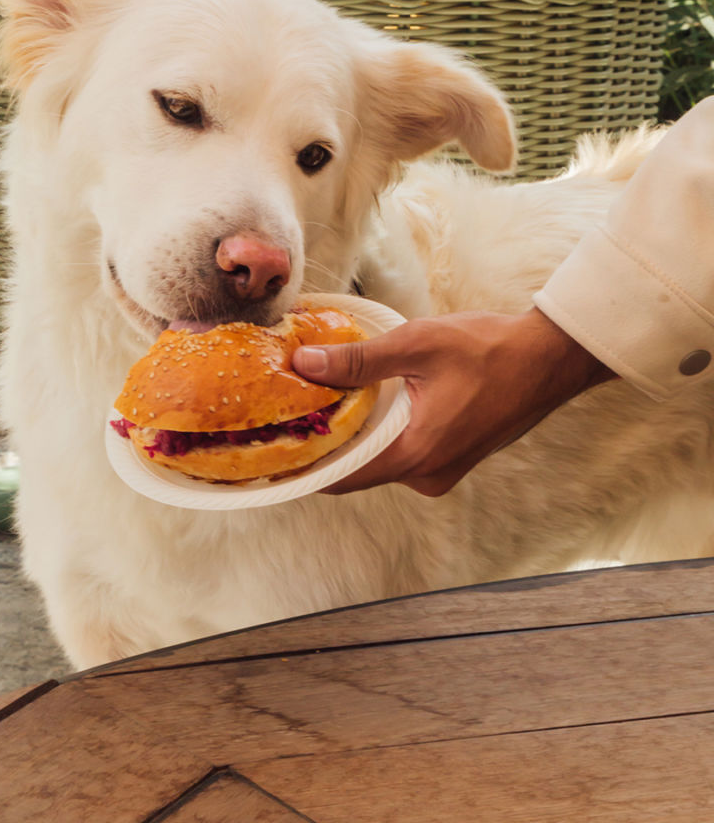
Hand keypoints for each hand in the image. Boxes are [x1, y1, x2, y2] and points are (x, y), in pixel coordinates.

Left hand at [292, 307, 614, 496]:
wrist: (550, 358)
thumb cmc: (491, 349)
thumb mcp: (417, 345)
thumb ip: (358, 360)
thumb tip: (304, 365)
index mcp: (417, 456)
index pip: (341, 477)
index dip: (302, 464)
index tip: (271, 447)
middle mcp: (428, 474)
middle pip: (356, 470)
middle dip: (322, 444)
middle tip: (286, 415)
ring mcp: (442, 469)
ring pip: (379, 460)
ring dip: (352, 436)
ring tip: (316, 404)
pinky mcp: (452, 456)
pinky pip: (401, 452)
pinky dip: (378, 433)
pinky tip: (361, 403)